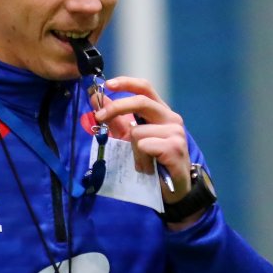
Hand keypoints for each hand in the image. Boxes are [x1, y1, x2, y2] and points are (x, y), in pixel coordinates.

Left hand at [92, 77, 193, 212]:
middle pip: (140, 102)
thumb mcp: (131, 139)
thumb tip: (97, 99)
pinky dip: (141, 159)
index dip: (126, 82)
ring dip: (132, 150)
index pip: (145, 88)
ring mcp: (175, 132)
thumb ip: (116, 119)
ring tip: (141, 162)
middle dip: (116, 108)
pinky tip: (149, 167)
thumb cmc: (153, 162)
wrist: (174, 190)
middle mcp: (171, 118)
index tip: (108, 84)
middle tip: (99, 118)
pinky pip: (145, 146)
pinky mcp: (175, 148)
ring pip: (137, 131)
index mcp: (161, 112)